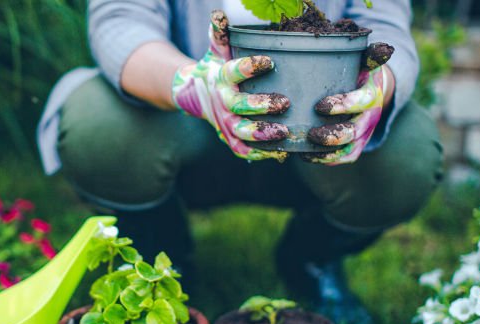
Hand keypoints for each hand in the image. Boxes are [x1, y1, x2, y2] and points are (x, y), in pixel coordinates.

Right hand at [172, 10, 290, 161]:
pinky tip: (280, 152)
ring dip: (263, 134)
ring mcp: (226, 123)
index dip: (251, 67)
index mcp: (222, 78)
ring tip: (284, 131)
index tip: (270, 61)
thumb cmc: (216, 67)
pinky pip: (243, 150)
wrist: (195, 94)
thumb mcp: (217, 50)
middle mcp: (222, 102)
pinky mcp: (230, 138)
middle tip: (284, 102)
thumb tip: (219, 13)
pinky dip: (259, 153)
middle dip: (261, 106)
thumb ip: (221, 34)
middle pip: (239, 107)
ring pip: (242, 132)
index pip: (235, 72)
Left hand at [305, 43, 395, 164]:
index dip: (343, 106)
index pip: (362, 102)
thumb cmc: (359, 70)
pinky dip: (326, 160)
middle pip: (354, 132)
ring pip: (349, 149)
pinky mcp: (356, 145)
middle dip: (333, 135)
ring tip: (306, 148)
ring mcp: (363, 133)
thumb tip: (384, 48)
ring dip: (328, 152)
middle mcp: (370, 116)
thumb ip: (369, 54)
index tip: (319, 106)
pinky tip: (305, 156)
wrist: (372, 88)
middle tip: (311, 134)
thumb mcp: (364, 60)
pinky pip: (344, 158)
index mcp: (372, 93)